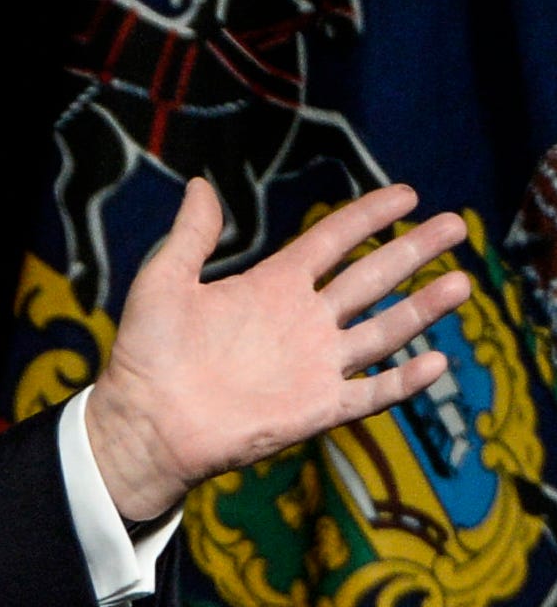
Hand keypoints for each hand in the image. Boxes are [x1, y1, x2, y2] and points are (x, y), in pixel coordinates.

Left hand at [84, 178, 473, 526]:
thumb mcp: (163, 284)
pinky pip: (370, 393)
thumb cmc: (146, 354)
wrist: (144, 423)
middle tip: (455, 225)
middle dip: (413, 252)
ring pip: (383, 330)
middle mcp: (302, 321)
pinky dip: (403, 382)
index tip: (406, 194)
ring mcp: (314, 364)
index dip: (368, 216)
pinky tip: (436, 362)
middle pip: (371, 278)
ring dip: (422, 308)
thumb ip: (190, 237)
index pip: (332, 241)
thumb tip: (199, 183)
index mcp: (271, 286)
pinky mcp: (317, 407)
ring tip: (461, 282)